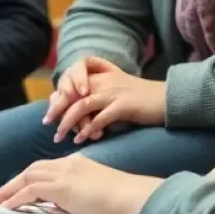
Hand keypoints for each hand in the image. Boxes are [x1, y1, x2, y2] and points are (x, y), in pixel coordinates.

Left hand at [0, 154, 162, 213]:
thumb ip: (79, 195)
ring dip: (8, 190)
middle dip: (13, 182)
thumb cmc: (123, 202)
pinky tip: (5, 208)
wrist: (133, 199)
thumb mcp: (97, 194)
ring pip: (27, 178)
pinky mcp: (60, 187)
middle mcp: (68, 164)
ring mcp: (63, 173)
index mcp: (77, 164)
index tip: (17, 187)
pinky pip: (30, 192)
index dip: (29, 178)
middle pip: (32, 170)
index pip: (46, 168)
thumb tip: (62, 207)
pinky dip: (15, 199)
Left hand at [49, 58, 164, 144]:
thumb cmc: (140, 97)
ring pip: (81, 105)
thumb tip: (78, 113)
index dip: (59, 95)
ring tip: (59, 136)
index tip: (51, 111)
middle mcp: (103, 81)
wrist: (167, 99)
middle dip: (57, 108)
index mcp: (99, 74)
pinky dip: (89, 129)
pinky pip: (100, 118)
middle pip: (72, 92)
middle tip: (47, 123)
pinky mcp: (123, 105)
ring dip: (68, 122)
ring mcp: (113, 92)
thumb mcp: (115, 88)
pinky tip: (81, 139)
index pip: (70, 80)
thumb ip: (96, 94)